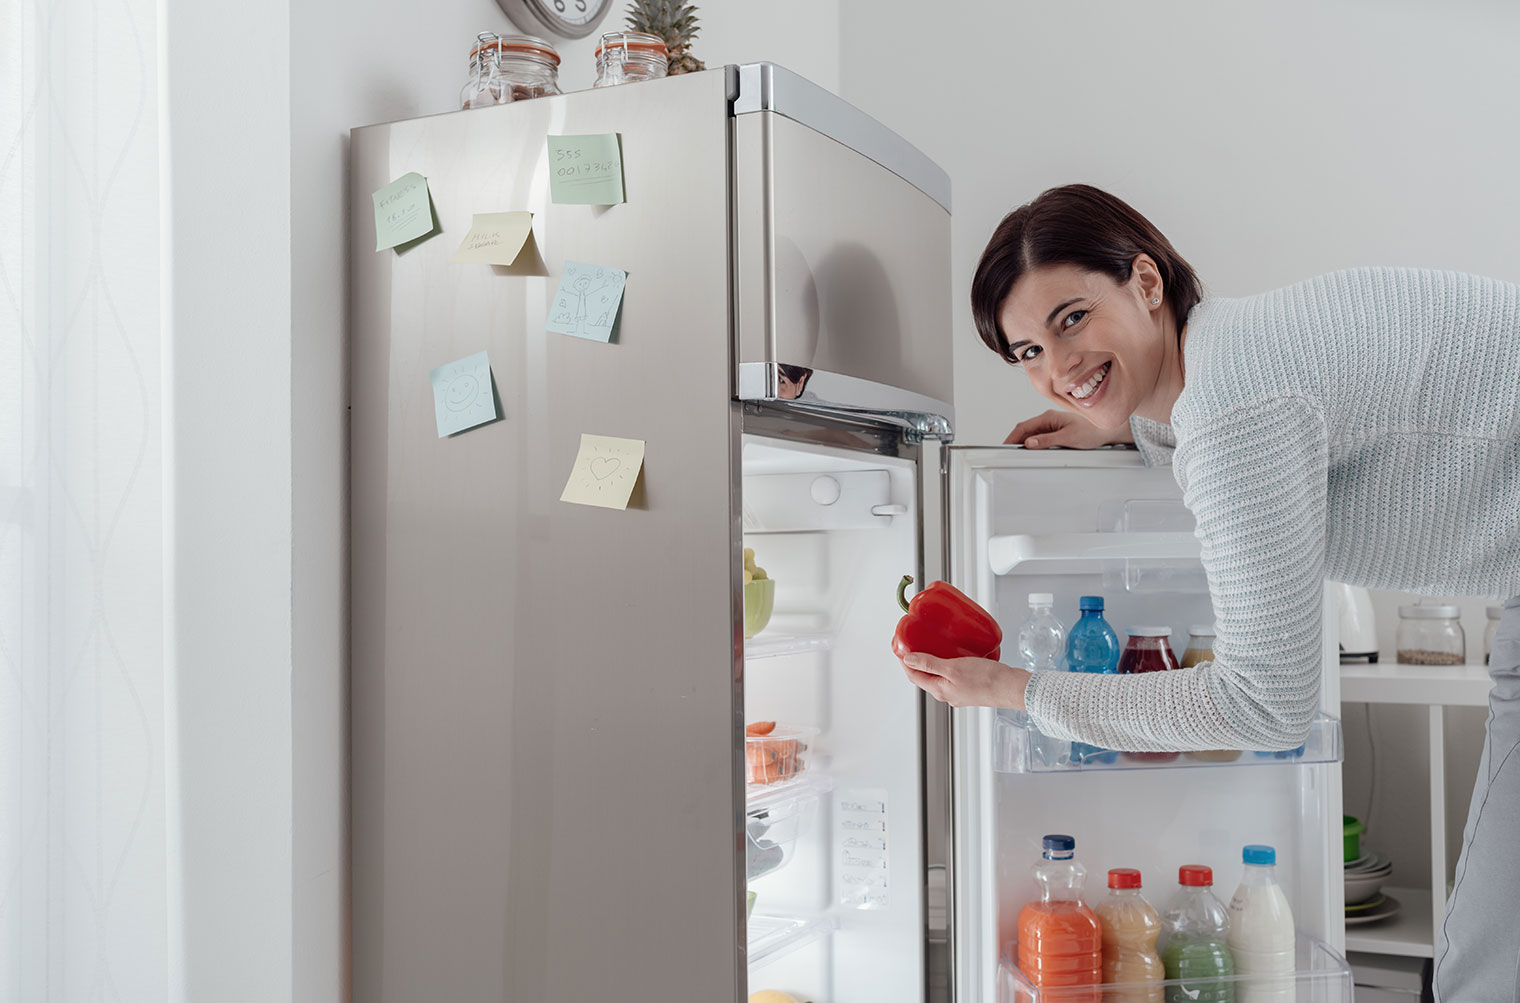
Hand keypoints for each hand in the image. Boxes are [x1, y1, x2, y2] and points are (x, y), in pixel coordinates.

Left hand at [900, 652, 1030, 709]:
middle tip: (915, 643)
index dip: (905, 661)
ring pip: (940, 675)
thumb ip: (929, 663)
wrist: (1012, 688)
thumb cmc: (986, 680)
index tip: (901, 647)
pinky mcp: (971, 688)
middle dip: (917, 661)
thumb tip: (908, 659)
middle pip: (925, 676)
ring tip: (934, 645)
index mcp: (940, 691)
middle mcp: (947, 694)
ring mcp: (959, 692)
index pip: (914, 676)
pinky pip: (954, 675)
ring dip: (933, 661)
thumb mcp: (953, 668)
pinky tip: (956, 653)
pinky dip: (949, 663)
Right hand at [1004, 408, 1133, 448]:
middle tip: (1008, 455)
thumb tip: (1029, 443)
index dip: (1012, 438)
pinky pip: (1040, 439)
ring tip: (1019, 456)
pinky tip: (1034, 454)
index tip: (1004, 447)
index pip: (1023, 427)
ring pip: (1032, 436)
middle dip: (1015, 442)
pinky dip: (1034, 446)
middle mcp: (1048, 420)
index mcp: (1049, 417)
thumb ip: (1047, 440)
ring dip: (1025, 445)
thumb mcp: (1068, 438)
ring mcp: (1052, 426)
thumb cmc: (1092, 431)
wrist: (1107, 431)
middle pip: (1025, 431)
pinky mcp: (1056, 433)